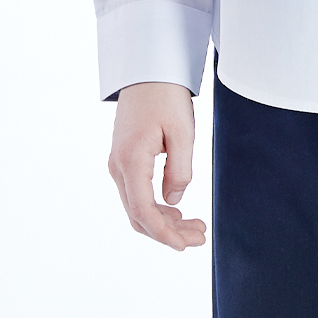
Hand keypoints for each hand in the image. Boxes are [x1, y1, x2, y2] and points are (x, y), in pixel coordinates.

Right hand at [108, 81, 206, 250]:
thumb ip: (180, 171)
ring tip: (195, 227)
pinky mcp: (124, 160)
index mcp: (131, 160)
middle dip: (168, 233)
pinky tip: (177, 211)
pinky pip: (137, 193)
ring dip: (163, 222)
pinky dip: (156, 207)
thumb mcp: (183, 132)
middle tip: (199, 238)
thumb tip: (173, 202)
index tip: (185, 245)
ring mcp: (118, 164)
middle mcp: (118, 166)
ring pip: (136, 207)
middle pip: (138, 215)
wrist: (148, 71)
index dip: (164, 234)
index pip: (142, 211)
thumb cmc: (166, 96)